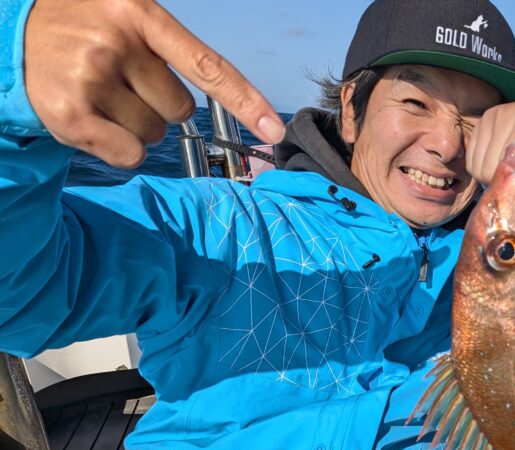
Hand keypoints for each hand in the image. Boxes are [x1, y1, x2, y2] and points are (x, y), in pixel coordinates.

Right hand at [24, 0, 284, 167]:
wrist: (11, 34)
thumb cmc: (84, 30)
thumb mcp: (124, 17)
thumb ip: (167, 50)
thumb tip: (222, 99)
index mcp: (138, 13)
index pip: (206, 65)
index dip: (245, 101)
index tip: (274, 130)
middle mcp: (115, 42)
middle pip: (180, 110)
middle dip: (157, 104)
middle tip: (120, 81)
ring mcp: (90, 77)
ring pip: (154, 134)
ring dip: (134, 124)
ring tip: (99, 94)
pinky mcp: (69, 114)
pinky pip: (129, 155)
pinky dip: (118, 148)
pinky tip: (91, 120)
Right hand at [466, 101, 514, 187]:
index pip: (507, 163)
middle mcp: (511, 112)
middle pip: (488, 167)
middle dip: (503, 185)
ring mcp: (494, 114)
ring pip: (476, 166)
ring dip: (492, 179)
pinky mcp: (484, 120)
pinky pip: (471, 159)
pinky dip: (483, 170)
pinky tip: (503, 167)